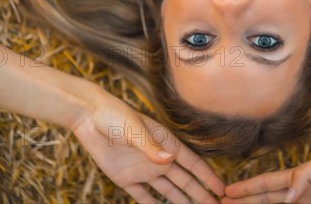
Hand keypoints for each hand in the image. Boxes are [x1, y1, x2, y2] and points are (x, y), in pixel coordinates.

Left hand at [71, 90, 225, 202]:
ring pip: (168, 190)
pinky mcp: (125, 178)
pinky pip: (142, 196)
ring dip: (181, 201)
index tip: (221, 188)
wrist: (88, 117)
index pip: (192, 163)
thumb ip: (150, 146)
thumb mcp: (133, 128)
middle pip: (184, 180)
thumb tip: (170, 160)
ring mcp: (142, 169)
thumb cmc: (114, 115)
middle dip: (200, 192)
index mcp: (165, 142)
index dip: (207, 176)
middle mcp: (157, 158)